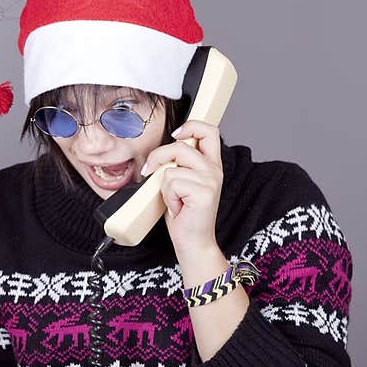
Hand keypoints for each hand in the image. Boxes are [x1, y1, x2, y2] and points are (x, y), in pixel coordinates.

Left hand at [142, 120, 222, 259]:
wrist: (193, 241)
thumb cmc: (183, 213)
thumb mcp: (180, 182)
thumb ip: (178, 164)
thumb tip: (161, 151)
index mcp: (211, 164)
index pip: (209, 131)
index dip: (191, 126)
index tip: (175, 134)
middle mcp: (214, 170)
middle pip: (181, 146)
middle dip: (159, 157)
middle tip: (151, 171)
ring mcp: (211, 180)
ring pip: (172, 169)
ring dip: (164, 187)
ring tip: (175, 200)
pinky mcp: (204, 192)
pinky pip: (172, 183)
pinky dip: (168, 197)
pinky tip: (178, 208)